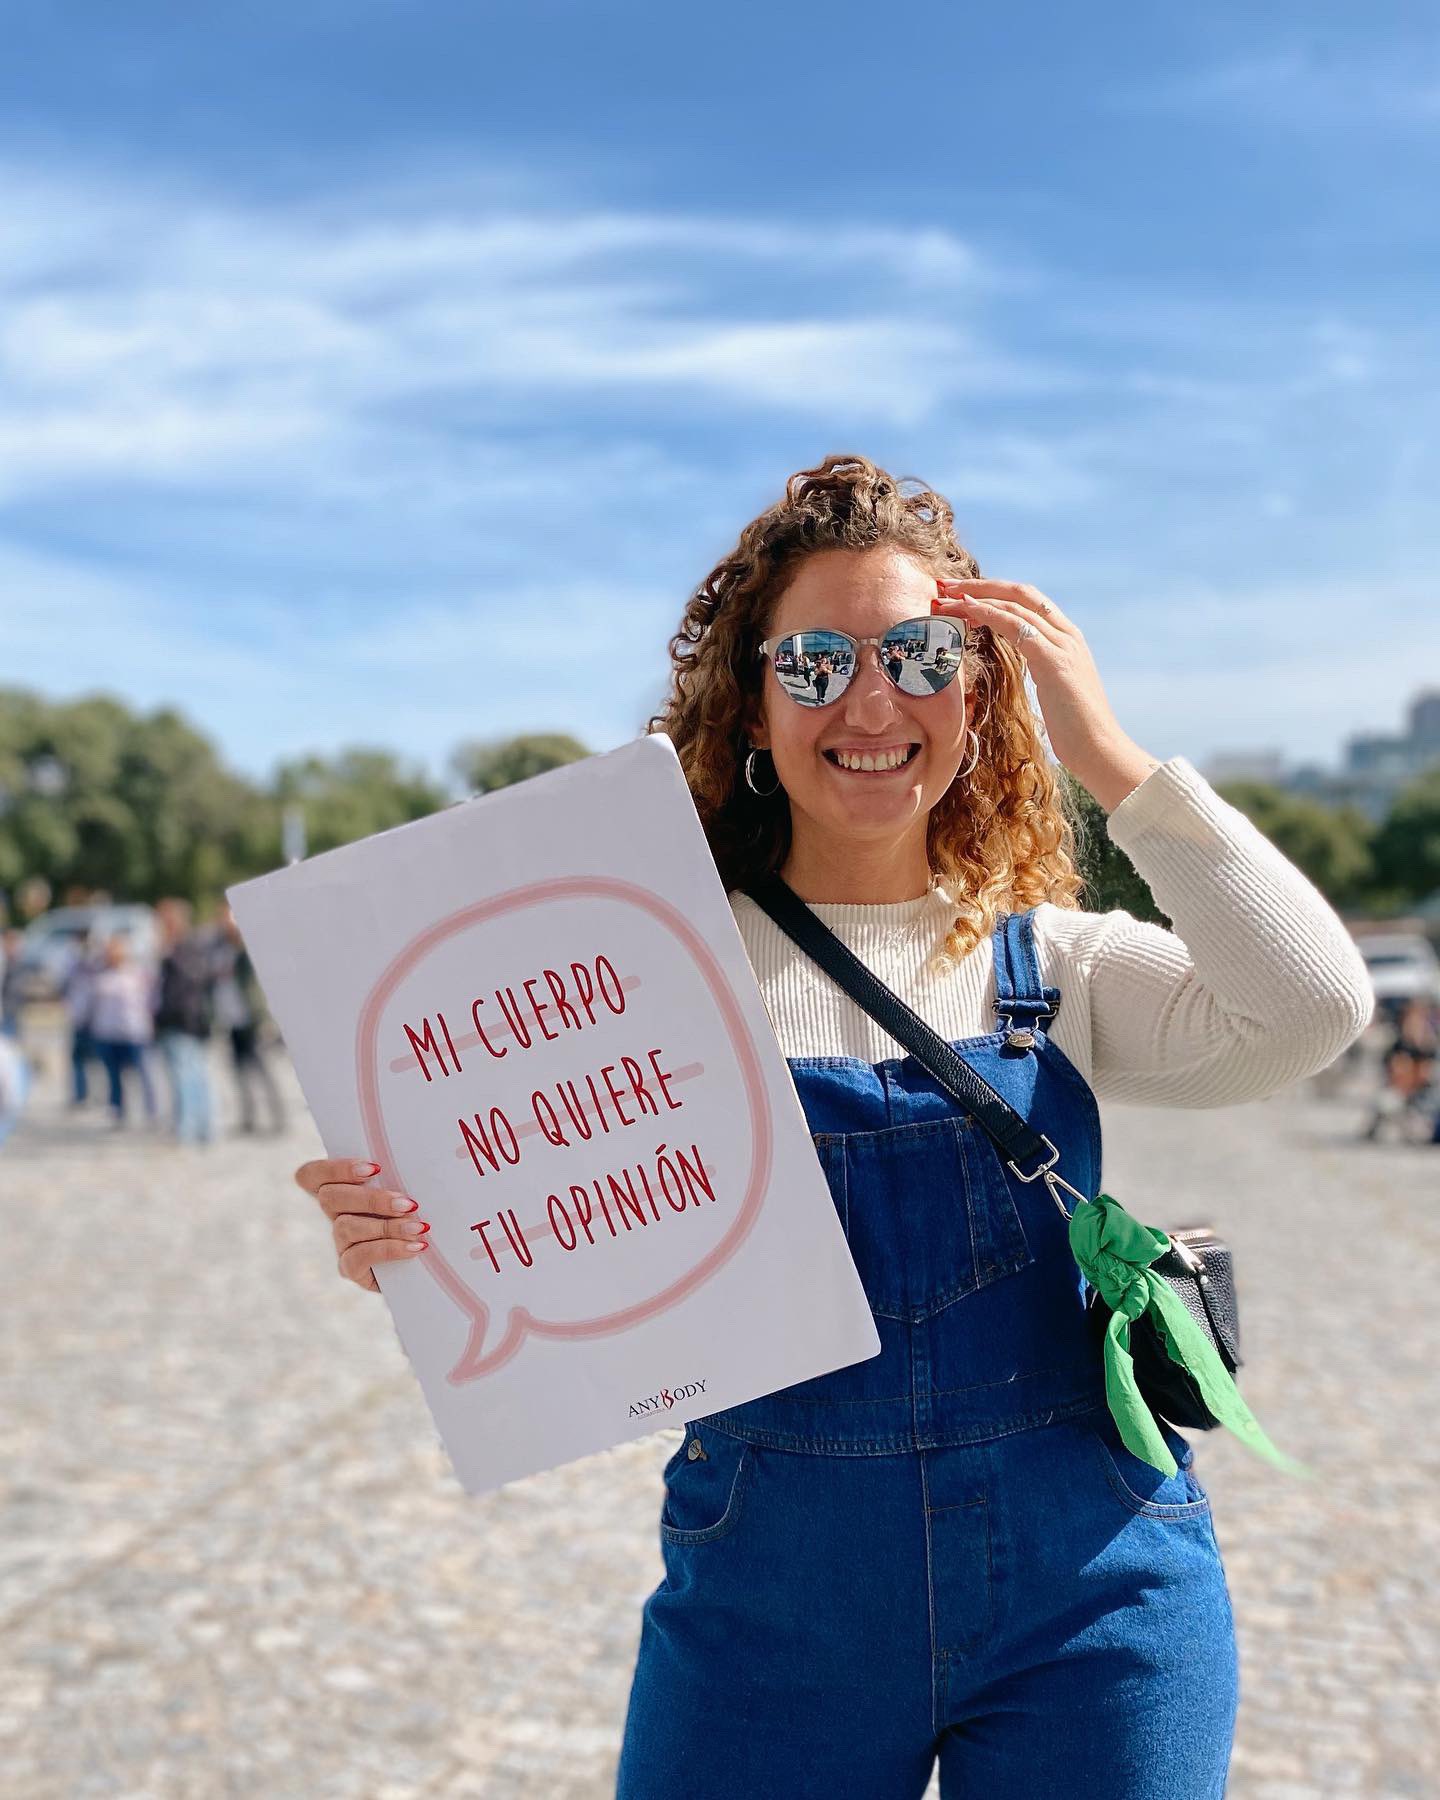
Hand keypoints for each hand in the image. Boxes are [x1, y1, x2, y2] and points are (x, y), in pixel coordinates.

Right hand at [294, 1156, 430, 1291]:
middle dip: (371, 1198)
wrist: (428, 1262)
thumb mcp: (409, 1191)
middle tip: (407, 1203)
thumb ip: (401, 1176)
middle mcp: (336, 1215)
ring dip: (386, 1226)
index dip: (333, 1169)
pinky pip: (357, 1257)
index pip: (312, 1175)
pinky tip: (415, 1247)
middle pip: (329, 1198)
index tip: (373, 1169)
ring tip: (419, 1227)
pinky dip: (389, 1249)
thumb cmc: (418, 1214)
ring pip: (345, 1227)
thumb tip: (419, 1156)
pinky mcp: (351, 1269)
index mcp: (345, 1189)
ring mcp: (341, 1243)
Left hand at [934, 577, 1158, 811]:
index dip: (993, 593)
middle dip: (980, 585)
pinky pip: (1017, 626)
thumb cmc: (1075, 729)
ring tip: (943, 599)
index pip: (1028, 602)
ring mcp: (1063, 644)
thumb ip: (1042, 669)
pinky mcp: (1055, 660)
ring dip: (975, 597)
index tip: (959, 594)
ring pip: (1015, 605)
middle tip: (943, 585)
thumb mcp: (1055, 690)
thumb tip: (1026, 667)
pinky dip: (988, 614)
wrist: (1099, 749)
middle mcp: (1067, 634)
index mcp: (1067, 639)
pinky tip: (965, 613)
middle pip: (1020, 593)